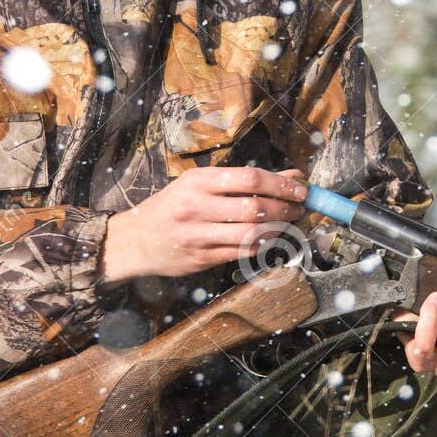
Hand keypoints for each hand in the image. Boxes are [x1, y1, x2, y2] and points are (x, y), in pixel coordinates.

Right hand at [99, 166, 307, 281]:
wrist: (135, 240)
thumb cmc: (172, 207)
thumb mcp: (200, 184)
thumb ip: (242, 181)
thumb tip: (289, 177)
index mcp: (198, 181)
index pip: (250, 178)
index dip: (281, 184)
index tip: (300, 188)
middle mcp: (197, 207)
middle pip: (255, 207)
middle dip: (286, 208)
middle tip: (300, 207)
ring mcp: (199, 235)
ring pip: (252, 233)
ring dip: (279, 228)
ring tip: (290, 222)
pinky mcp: (202, 258)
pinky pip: (243, 252)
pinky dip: (264, 244)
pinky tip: (271, 238)